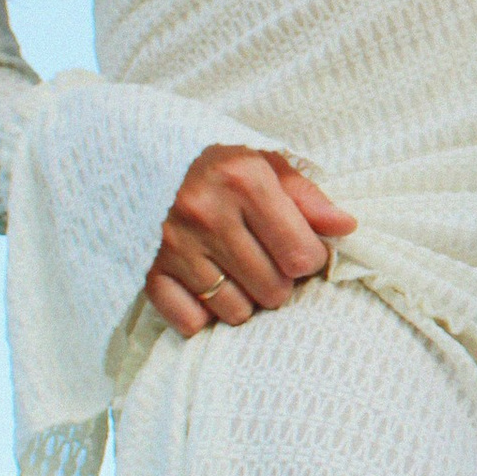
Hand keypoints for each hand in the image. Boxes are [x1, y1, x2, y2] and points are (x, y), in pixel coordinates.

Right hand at [146, 146, 356, 336]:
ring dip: (244, 299)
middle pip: (273, 290)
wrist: (130, 154)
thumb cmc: (211, 162)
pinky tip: (205, 286)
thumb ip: (305, 196)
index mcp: (242, 179)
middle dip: (278, 281)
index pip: (302, 255)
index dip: (309, 258)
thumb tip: (346, 227)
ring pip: (236, 311)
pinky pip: (191, 321)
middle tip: (264, 260)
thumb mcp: (261, 162)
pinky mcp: (146, 271)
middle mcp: (206, 213)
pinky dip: (204, 313)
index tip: (298, 248)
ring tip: (235, 271)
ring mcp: (173, 245)